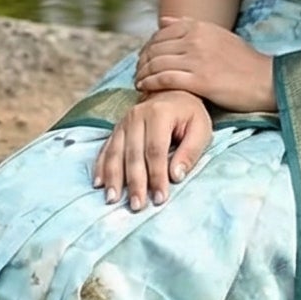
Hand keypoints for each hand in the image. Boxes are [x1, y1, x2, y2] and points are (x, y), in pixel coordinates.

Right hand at [92, 92, 210, 211]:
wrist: (173, 93)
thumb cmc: (190, 115)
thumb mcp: (201, 129)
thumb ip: (190, 152)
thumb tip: (176, 176)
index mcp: (159, 114)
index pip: (156, 151)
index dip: (157, 176)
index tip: (160, 199)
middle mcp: (136, 116)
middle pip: (133, 155)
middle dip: (134, 183)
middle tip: (136, 206)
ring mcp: (123, 122)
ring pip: (115, 153)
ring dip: (113, 178)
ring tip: (113, 200)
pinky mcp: (116, 129)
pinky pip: (105, 150)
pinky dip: (101, 167)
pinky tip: (99, 184)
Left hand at [131, 19, 276, 116]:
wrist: (266, 81)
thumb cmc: (244, 62)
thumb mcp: (218, 36)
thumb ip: (190, 27)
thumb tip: (163, 21)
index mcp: (200, 27)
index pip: (160, 33)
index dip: (147, 46)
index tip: (143, 58)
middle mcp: (196, 39)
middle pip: (155, 48)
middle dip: (141, 61)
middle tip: (137, 72)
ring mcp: (198, 59)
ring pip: (157, 63)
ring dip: (142, 73)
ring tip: (138, 82)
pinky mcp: (200, 80)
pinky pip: (165, 79)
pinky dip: (150, 83)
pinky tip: (144, 89)